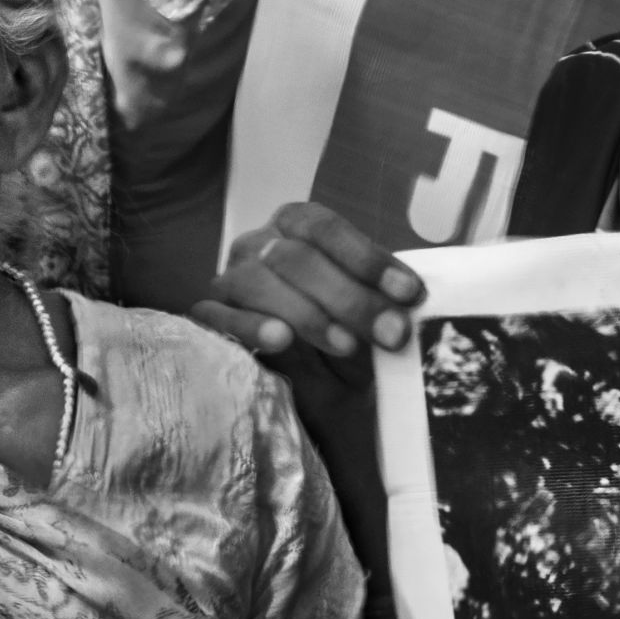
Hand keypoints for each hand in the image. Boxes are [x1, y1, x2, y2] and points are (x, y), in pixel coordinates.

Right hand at [195, 201, 424, 365]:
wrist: (307, 390)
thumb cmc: (341, 341)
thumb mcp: (367, 318)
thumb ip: (380, 300)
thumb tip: (409, 300)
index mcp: (296, 227)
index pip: (327, 229)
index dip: (368, 259)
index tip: (410, 294)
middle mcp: (259, 244)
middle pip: (297, 258)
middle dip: (350, 297)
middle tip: (391, 333)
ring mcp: (230, 279)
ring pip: (260, 282)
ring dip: (308, 314)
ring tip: (345, 344)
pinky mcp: (209, 317)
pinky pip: (218, 316)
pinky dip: (250, 326)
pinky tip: (281, 340)